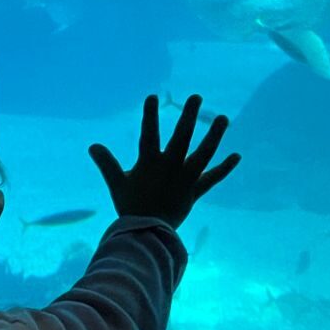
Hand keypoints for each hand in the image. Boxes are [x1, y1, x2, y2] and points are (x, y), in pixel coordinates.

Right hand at [88, 94, 239, 228]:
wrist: (147, 232)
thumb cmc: (130, 207)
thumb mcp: (116, 184)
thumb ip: (107, 164)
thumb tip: (93, 145)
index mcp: (150, 163)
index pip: (149, 133)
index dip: (150, 115)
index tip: (152, 97)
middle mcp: (171, 166)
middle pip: (183, 136)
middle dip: (189, 115)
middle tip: (196, 97)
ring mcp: (186, 178)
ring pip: (204, 153)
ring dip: (215, 135)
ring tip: (224, 118)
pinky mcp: (195, 190)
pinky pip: (213, 178)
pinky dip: (225, 168)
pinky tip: (237, 155)